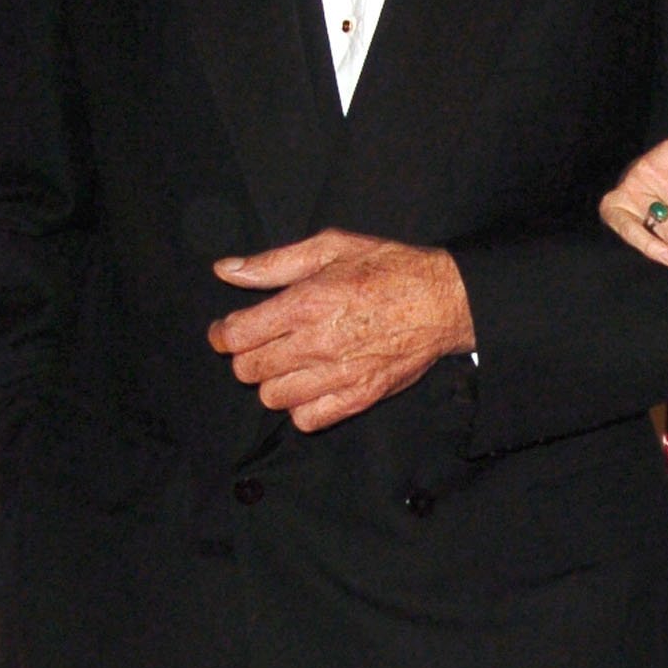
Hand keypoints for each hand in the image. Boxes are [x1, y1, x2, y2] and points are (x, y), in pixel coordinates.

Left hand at [207, 229, 473, 431]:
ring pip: (273, 397)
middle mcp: (318, 342)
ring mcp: (340, 374)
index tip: (228, 331)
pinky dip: (300, 408)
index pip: (238, 335)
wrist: (444, 301)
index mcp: (307, 302)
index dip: (224, 334)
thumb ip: (273, 263)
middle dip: (247, 357)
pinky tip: (310, 387)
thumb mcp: (330, 248)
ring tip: (288, 365)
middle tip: (261, 345)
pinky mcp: (360, 397)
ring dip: (272, 382)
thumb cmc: (388, 268)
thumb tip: (225, 271)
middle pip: (250, 369)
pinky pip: (307, 419)